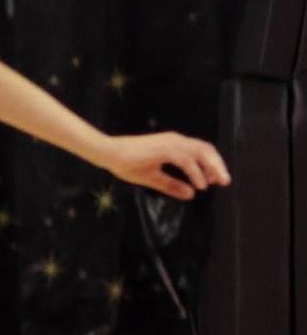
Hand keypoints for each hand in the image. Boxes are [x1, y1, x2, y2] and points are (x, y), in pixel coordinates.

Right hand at [97, 131, 230, 199]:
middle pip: (206, 149)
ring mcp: (171, 143)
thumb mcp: (153, 178)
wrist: (109, 153)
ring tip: (216, 183)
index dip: (211, 164)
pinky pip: (186, 160)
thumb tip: (191, 194)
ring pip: (200, 152)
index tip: (215, 179)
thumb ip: (172, 185)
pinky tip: (199, 184)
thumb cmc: (126, 163)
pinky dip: (195, 172)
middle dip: (218, 165)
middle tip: (225, 181)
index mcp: (173, 144)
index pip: (200, 150)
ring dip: (211, 168)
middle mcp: (176, 140)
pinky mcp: (165, 148)